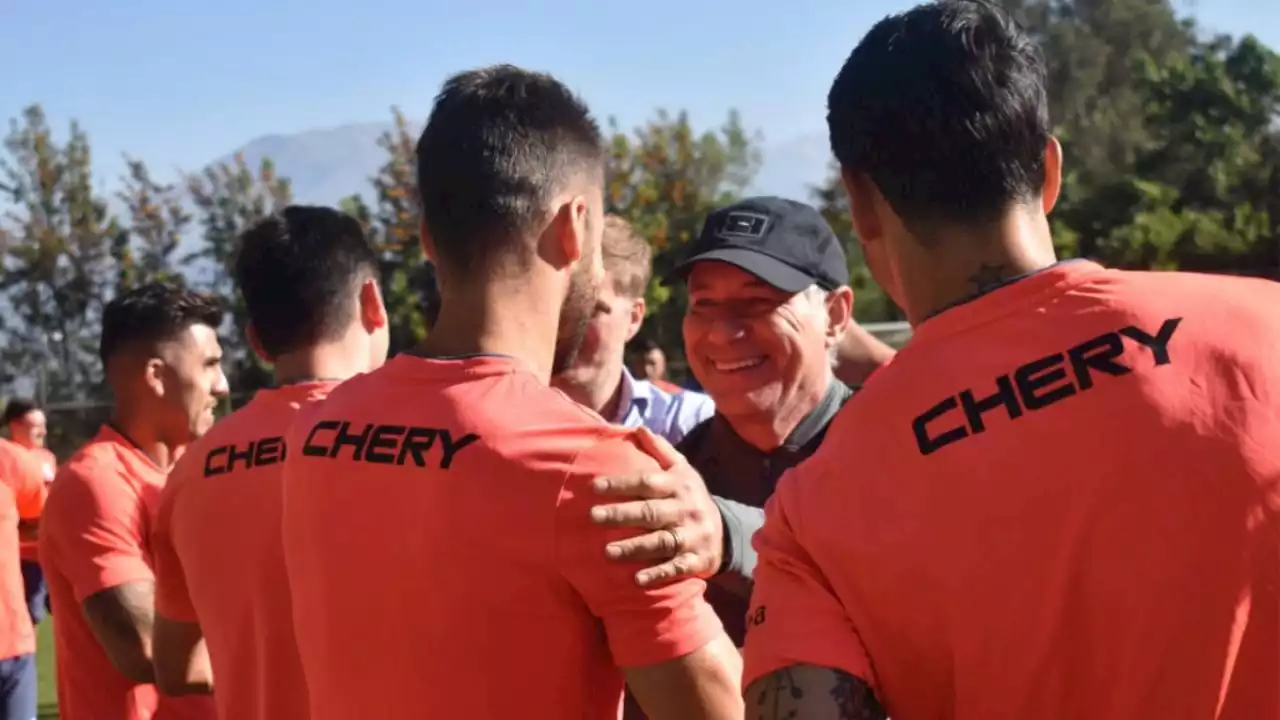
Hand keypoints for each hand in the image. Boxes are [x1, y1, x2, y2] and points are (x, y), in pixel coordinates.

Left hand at [590, 428, 723, 586]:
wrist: (726, 531)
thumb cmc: (690, 497)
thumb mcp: (682, 470)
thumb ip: (660, 450)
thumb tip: (638, 427)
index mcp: (678, 486)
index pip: (647, 482)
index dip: (622, 483)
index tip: (595, 486)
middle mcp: (685, 509)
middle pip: (651, 512)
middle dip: (622, 514)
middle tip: (594, 517)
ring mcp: (692, 536)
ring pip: (662, 541)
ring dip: (635, 547)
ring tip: (607, 552)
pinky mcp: (697, 560)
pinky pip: (677, 568)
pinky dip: (658, 573)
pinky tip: (637, 580)